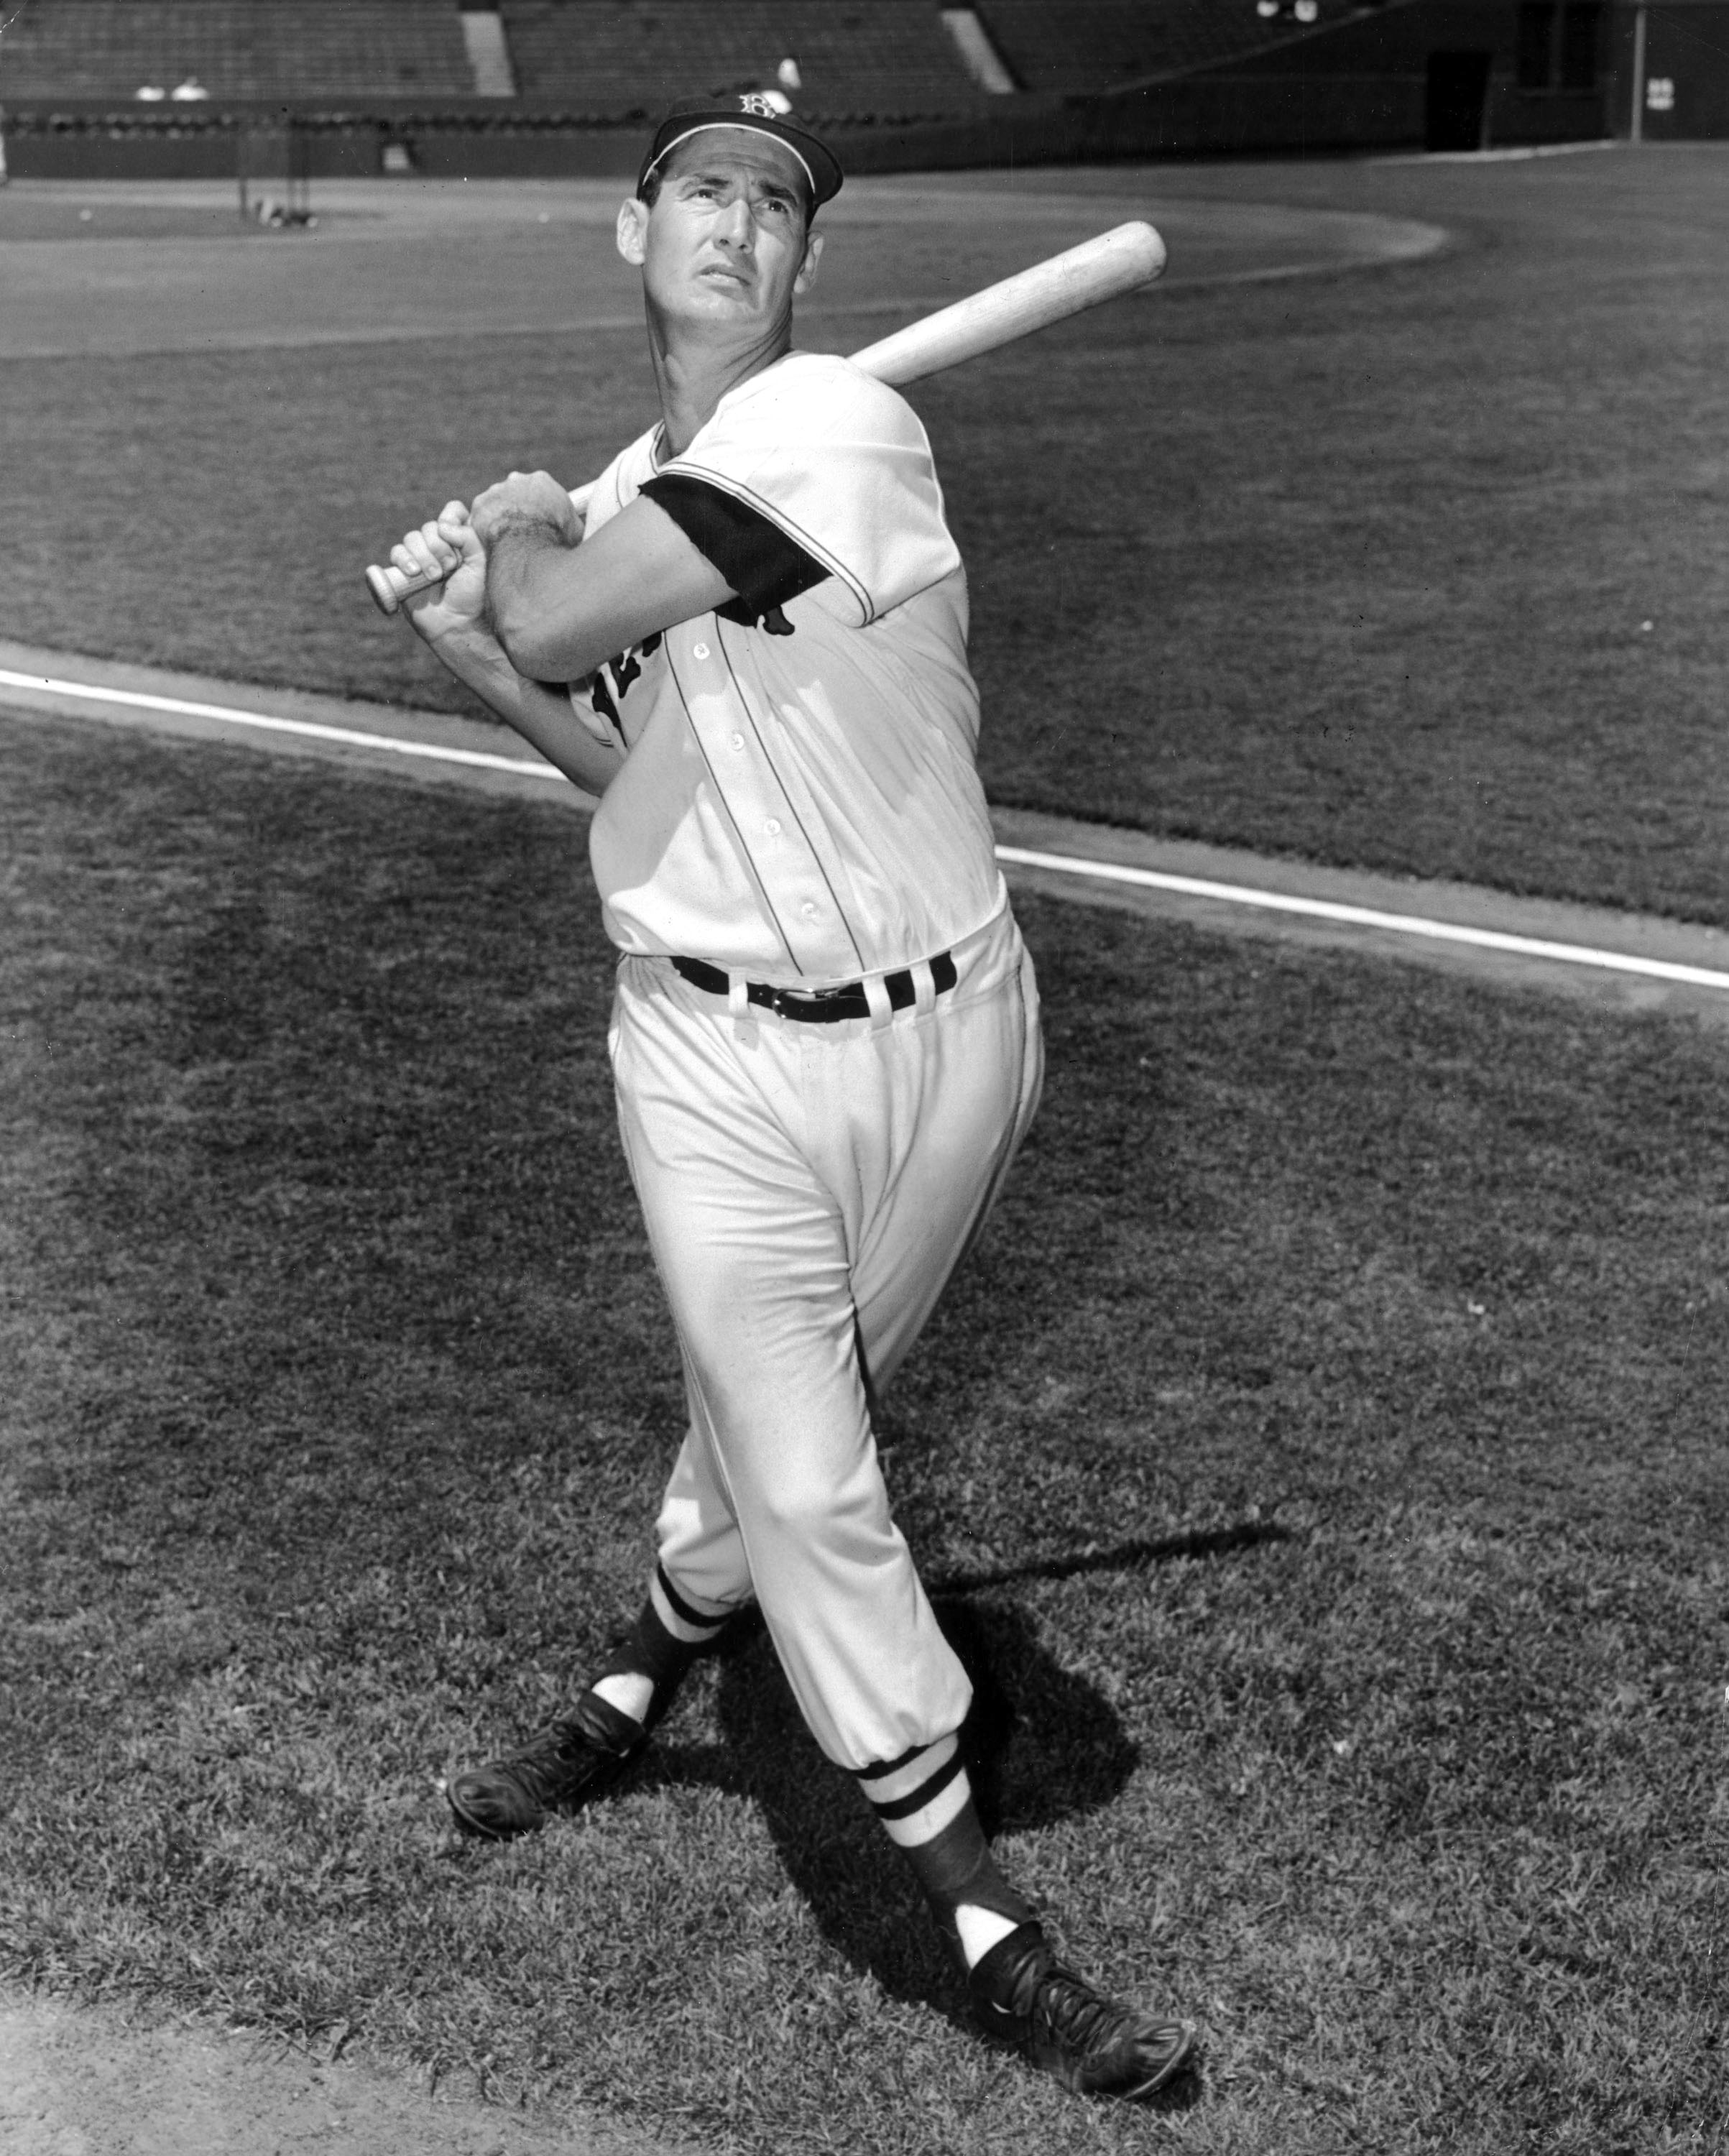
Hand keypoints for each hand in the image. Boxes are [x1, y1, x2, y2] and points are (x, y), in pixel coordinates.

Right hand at [392, 500, 486, 643]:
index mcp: (460, 540)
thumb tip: (442, 525)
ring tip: (435, 576)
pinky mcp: (404, 570)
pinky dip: (404, 560)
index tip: (453, 533)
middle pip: (430, 526)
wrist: (458, 623)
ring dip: (423, 555)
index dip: (451, 517)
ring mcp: (421, 557)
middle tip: (450, 568)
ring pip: (412, 538)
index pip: (453, 511)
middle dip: (439, 546)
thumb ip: (468, 536)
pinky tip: (414, 573)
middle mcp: (440, 545)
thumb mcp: (480, 562)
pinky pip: (396, 553)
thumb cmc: (474, 595)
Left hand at [470, 470, 584, 550]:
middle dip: (518, 509)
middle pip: (516, 493)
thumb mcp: (575, 532)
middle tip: (522, 530)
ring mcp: (496, 490)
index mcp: (542, 481)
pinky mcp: (480, 504)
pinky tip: (494, 542)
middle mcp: (517, 479)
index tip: (539, 520)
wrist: (526, 546)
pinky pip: (482, 516)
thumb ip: (572, 524)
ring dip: (501, 518)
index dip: (539, 507)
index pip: (539, 490)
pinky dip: (486, 527)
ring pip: (497, 504)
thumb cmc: (554, 540)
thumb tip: (577, 530)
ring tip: (508, 540)